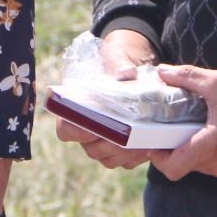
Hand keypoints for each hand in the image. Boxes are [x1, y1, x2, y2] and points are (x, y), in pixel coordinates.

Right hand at [53, 28, 157, 168]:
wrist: (134, 68)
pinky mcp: (123, 150)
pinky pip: (127, 161)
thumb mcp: (116, 55)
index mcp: (74, 108)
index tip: (95, 125)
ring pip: (109, 159)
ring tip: (142, 141)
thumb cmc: (116, 60)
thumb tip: (126, 74)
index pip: (66, 129)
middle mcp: (86, 130)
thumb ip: (118, 63)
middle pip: (91, 148)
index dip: (77, 131)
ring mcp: (104, 142)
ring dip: (125, 153)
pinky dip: (138, 156)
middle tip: (127, 135)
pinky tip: (150, 145)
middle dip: (110, 144)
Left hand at [147, 65, 216, 182]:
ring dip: (197, 150)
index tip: (156, 143)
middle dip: (177, 148)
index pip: (173, 168)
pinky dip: (214, 154)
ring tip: (200, 127)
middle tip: (175, 127)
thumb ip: (188, 77)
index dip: (159, 158)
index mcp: (211, 145)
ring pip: (203, 166)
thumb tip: (163, 72)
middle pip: (186, 164)